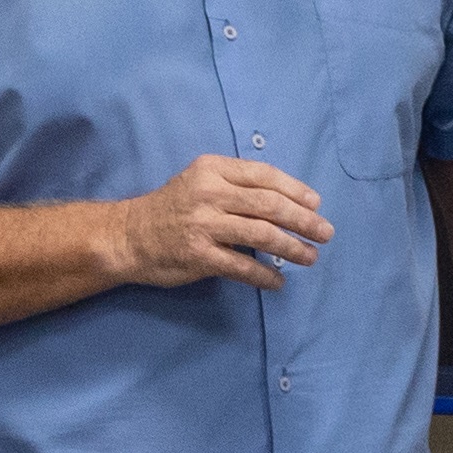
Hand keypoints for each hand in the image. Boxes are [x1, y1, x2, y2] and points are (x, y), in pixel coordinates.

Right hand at [119, 155, 333, 292]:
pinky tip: (278, 282)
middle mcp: (209, 194)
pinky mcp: (199, 255)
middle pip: (269, 205)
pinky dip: (265, 276)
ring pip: (262, 234)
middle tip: (325, 233)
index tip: (316, 204)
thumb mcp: (199, 181)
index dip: (295, 189)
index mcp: (212, 170)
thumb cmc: (171, 207)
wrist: (127, 236)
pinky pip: (242, 267)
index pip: (264, 176)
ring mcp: (204, 225)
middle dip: (303, 220)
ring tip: (311, 257)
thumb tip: (288, 202)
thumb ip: (236, 185)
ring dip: (292, 248)